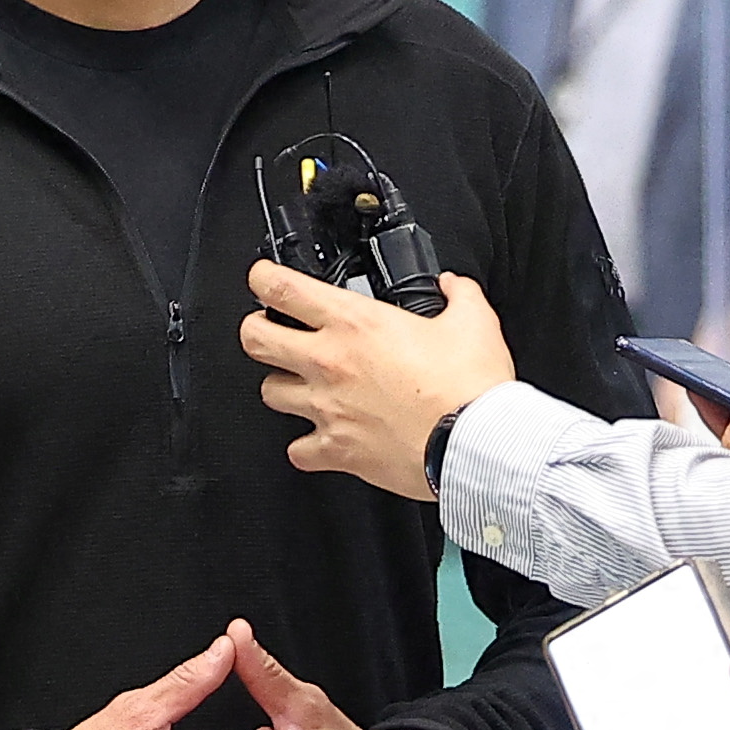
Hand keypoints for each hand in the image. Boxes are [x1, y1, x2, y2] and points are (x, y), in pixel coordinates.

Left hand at [238, 260, 512, 492]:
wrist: (474, 444)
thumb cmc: (470, 388)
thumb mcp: (474, 322)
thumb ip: (459, 296)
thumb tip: (453, 287)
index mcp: (356, 324)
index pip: (283, 289)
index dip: (263, 278)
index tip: (262, 278)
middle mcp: (331, 363)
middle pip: (255, 339)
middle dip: (256, 330)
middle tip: (267, 330)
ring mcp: (328, 409)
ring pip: (270, 393)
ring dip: (282, 386)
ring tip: (299, 384)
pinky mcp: (337, 451)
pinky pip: (298, 451)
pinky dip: (305, 446)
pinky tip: (321, 438)